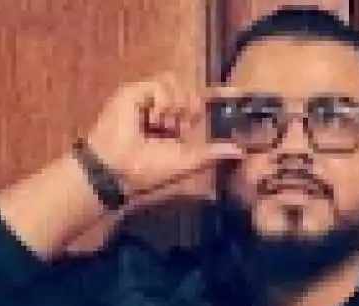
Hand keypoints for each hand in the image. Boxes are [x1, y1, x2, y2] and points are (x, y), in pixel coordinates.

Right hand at [84, 72, 243, 197]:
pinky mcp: (135, 92)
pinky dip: (163, 99)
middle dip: (189, 107)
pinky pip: (160, 83)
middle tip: (180, 125)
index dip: (212, 101)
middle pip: (189, 92)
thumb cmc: (148, 171)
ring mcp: (148, 100)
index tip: (231, 99)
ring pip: (176, 83)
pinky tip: (154, 116)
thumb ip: (212, 154)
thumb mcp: (186, 162)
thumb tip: (240, 151)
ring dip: (175, 103)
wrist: (118, 169)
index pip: (197, 105)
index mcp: (174, 128)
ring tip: (164, 123)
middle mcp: (162, 112)